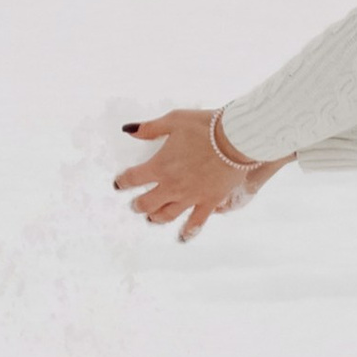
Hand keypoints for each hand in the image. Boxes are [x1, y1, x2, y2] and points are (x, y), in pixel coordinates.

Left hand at [115, 111, 289, 243]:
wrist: (236, 139)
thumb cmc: (205, 126)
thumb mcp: (175, 120)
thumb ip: (150, 128)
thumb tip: (130, 130)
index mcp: (160, 166)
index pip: (133, 178)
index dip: (123, 181)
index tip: (120, 183)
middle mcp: (172, 186)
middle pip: (146, 203)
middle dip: (138, 204)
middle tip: (136, 204)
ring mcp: (190, 197)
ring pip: (167, 215)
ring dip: (156, 217)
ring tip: (153, 217)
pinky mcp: (209, 202)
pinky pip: (196, 222)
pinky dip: (188, 231)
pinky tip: (183, 236)